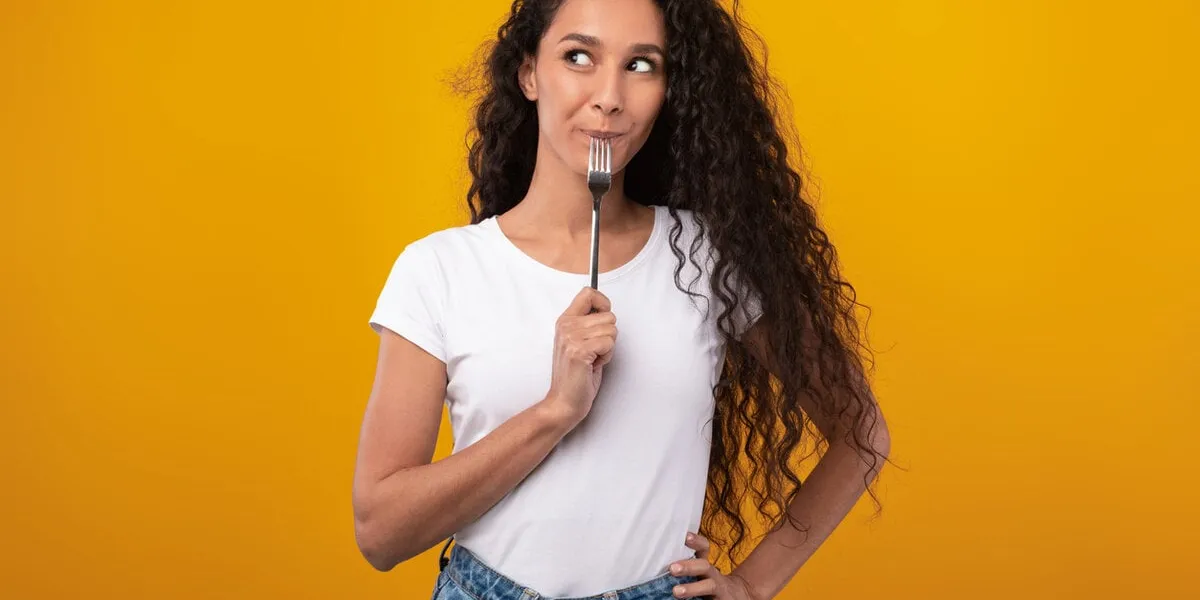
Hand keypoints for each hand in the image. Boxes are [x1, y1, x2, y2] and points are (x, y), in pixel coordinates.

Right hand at [542, 286, 616, 428]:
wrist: (564, 402)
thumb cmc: (576, 375)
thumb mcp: (579, 342)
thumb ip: (588, 324)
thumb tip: (605, 309)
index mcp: (565, 321)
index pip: (588, 293)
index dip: (603, 304)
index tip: (603, 319)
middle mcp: (566, 326)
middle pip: (608, 315)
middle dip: (609, 335)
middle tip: (594, 351)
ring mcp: (571, 338)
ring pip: (611, 330)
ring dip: (608, 347)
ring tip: (593, 359)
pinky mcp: (579, 351)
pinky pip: (609, 343)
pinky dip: (607, 356)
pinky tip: (593, 365)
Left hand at [668, 532, 761, 599]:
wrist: (734, 596)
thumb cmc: (708, 582)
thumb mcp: (700, 572)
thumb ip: (685, 566)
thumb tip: (658, 562)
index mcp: (704, 564)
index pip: (703, 548)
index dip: (696, 541)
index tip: (685, 536)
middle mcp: (712, 574)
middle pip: (703, 566)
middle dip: (688, 566)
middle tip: (672, 568)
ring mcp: (718, 588)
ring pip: (708, 586)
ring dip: (692, 588)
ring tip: (676, 592)